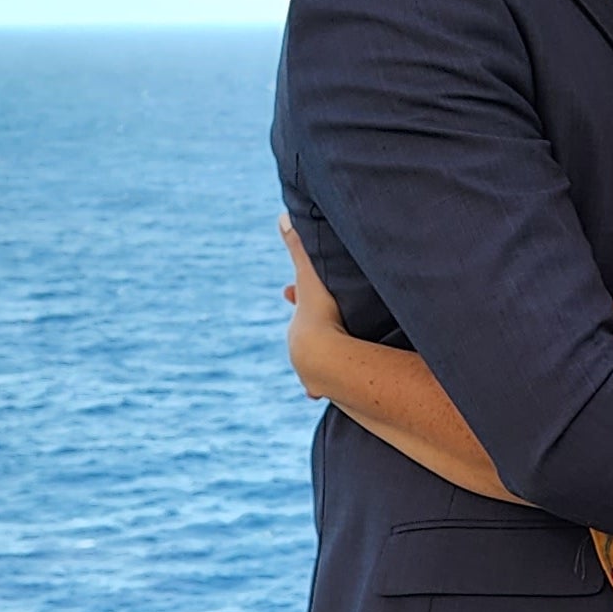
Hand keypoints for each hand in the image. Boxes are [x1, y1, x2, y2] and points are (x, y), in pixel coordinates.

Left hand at [281, 215, 346, 399]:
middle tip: (318, 326)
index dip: (298, 299)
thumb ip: (298, 249)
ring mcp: (309, 371)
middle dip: (311, 331)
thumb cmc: (318, 317)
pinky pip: (323, 388)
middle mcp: (300, 348)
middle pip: (304, 337)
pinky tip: (318, 395)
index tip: (290, 293)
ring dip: (318, 361)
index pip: (298, 308)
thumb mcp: (310, 279)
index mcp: (300, 324)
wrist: (326, 359)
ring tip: (330, 361)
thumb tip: (282, 216)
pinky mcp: (321, 389)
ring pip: (312, 364)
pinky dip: (322, 388)